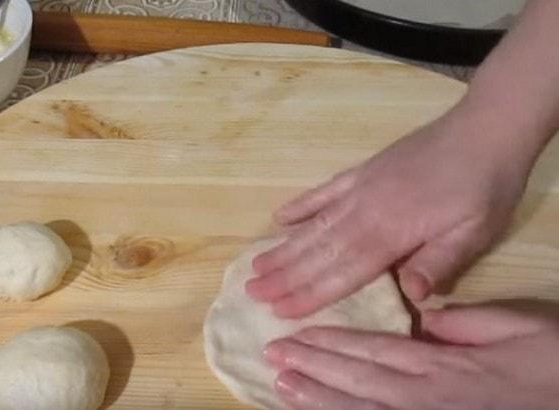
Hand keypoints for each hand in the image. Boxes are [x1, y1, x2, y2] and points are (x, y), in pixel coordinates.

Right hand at [245, 108, 532, 317]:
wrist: (482, 129)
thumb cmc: (483, 188)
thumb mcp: (474, 231)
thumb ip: (439, 262)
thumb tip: (410, 298)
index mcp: (392, 233)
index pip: (344, 271)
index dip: (311, 293)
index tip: (279, 310)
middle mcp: (365, 212)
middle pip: (319, 250)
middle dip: (284, 274)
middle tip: (250, 292)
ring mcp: (358, 189)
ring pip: (314, 224)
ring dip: (284, 247)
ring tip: (255, 266)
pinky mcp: (361, 172)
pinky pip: (323, 191)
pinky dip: (300, 206)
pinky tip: (278, 218)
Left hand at [264, 304, 558, 409]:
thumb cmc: (555, 367)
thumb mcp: (518, 328)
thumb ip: (466, 322)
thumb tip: (423, 316)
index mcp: (441, 365)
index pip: (372, 350)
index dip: (330, 343)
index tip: (296, 335)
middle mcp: (423, 396)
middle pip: (356, 380)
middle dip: (311, 366)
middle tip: (273, 356)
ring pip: (359, 409)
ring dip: (317, 398)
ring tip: (281, 385)